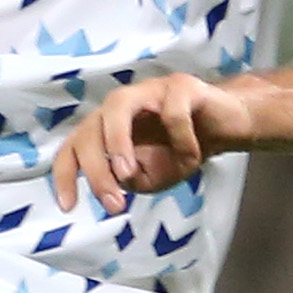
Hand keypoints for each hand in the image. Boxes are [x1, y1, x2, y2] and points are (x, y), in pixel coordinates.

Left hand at [51, 73, 254, 214]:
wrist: (228, 127)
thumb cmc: (182, 150)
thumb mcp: (152, 177)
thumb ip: (130, 180)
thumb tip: (115, 182)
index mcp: (105, 127)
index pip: (73, 146)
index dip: (65, 175)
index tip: (68, 206)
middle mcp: (120, 105)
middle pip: (89, 129)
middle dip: (96, 170)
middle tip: (114, 203)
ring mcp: (148, 91)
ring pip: (117, 106)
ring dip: (117, 142)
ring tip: (127, 173)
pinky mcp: (181, 86)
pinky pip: (172, 111)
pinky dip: (180, 139)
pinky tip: (192, 154)